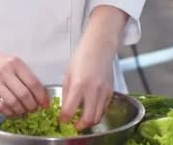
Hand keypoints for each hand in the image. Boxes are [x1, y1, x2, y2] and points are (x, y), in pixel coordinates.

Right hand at [0, 45, 49, 116]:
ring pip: (13, 102)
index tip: (45, 104)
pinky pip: (0, 106)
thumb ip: (24, 75)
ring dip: (21, 111)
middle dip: (32, 106)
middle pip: (24, 95)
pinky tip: (11, 112)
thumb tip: (39, 94)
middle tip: (33, 110)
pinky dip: (8, 112)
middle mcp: (5, 71)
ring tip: (23, 112)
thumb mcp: (11, 61)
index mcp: (15, 63)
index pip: (33, 83)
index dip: (41, 96)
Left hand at [60, 5, 126, 129]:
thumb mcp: (68, 73)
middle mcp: (92, 90)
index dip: (64, 119)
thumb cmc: (82, 56)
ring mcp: (104, 92)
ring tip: (82, 119)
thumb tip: (65, 107)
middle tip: (74, 125)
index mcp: (78, 84)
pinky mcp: (111, 91)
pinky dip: (98, 113)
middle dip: (79, 126)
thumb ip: (67, 92)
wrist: (100, 46)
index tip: (62, 120)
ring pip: (98, 117)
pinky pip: (104, 109)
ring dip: (89, 121)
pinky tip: (91, 108)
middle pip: (88, 119)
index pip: (70, 110)